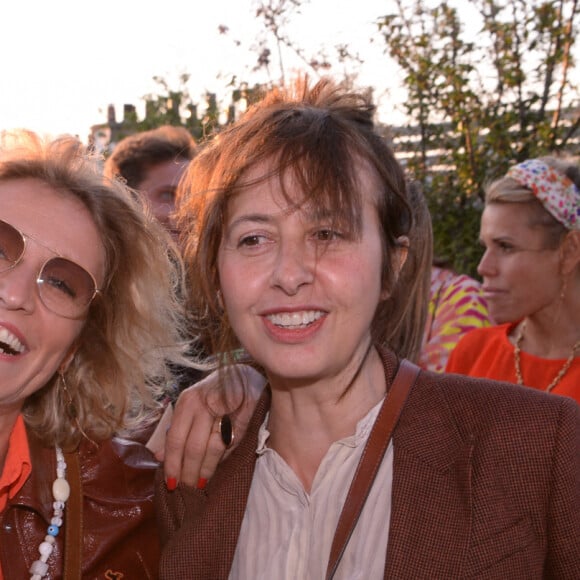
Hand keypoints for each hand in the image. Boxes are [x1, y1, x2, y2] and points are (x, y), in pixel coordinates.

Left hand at [155, 364, 265, 487]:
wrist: (242, 374)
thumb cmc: (213, 394)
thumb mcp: (190, 407)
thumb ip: (175, 431)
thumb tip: (158, 457)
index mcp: (186, 403)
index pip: (175, 439)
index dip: (172, 464)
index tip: (171, 483)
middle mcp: (203, 403)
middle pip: (193, 447)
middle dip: (189, 472)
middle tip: (188, 489)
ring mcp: (224, 407)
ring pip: (213, 447)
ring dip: (207, 469)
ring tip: (202, 482)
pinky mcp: (243, 412)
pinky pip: (232, 442)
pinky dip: (224, 457)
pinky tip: (219, 465)